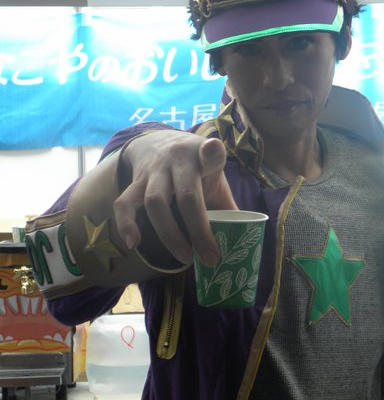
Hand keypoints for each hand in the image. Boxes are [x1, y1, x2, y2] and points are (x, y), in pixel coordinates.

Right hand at [113, 131, 236, 265]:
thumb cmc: (194, 166)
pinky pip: (124, 203)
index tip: (213, 149)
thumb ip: (225, 200)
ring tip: (184, 258)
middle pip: (186, 195)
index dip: (211, 152)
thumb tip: (243, 238)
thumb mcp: (213, 173)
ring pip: (155, 202)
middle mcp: (178, 159)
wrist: (157, 141)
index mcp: (203, 155)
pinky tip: (133, 244)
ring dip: (170, 234)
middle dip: (199, 230)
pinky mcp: (135, 180)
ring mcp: (154, 170)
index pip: (210, 151)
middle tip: (209, 258)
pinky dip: (126, 224)